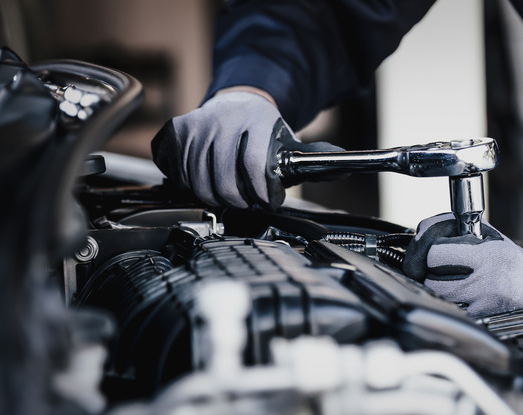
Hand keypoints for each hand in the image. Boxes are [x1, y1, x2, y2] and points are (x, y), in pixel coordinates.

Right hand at [151, 90, 343, 209]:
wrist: (238, 102)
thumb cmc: (266, 131)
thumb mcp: (291, 142)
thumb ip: (315, 159)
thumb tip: (346, 168)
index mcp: (256, 120)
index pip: (254, 167)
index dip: (261, 193)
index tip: (266, 202)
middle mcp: (223, 119)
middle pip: (223, 182)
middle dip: (238, 202)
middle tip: (247, 203)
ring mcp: (196, 124)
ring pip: (198, 182)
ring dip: (214, 197)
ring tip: (229, 195)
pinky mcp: (176, 132)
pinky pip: (178, 173)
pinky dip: (190, 185)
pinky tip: (206, 181)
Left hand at [403, 213, 522, 342]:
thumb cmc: (511, 265)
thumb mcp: (492, 239)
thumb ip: (458, 231)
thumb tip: (422, 231)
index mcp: (489, 256)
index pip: (435, 254)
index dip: (430, 253)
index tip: (436, 254)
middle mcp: (487, 283)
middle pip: (432, 281)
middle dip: (430, 275)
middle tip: (441, 272)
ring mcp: (485, 308)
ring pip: (439, 301)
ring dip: (439, 294)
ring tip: (454, 286)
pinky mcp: (484, 326)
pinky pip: (452, 316)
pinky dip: (451, 309)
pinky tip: (463, 302)